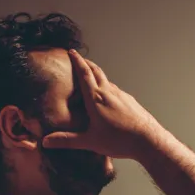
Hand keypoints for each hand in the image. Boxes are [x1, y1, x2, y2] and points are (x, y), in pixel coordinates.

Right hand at [40, 49, 165, 160]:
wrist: (148, 140)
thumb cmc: (119, 140)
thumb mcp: (90, 142)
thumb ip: (67, 140)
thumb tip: (46, 141)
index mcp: (96, 99)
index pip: (84, 74)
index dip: (77, 61)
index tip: (71, 52)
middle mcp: (109, 92)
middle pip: (96, 71)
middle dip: (86, 63)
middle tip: (79, 58)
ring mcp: (121, 95)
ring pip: (106, 80)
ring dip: (97, 74)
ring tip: (90, 77)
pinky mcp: (130, 101)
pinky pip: (115, 90)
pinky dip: (107, 87)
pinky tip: (107, 97)